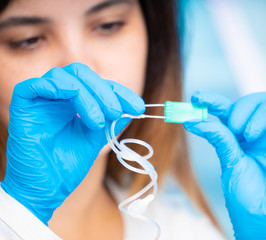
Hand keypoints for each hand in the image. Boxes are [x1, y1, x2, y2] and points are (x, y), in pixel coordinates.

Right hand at [1, 63, 144, 224]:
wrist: (46, 189)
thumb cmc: (67, 166)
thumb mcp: (96, 138)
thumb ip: (111, 120)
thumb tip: (134, 107)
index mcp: (73, 102)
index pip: (97, 84)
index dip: (119, 91)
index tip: (138, 107)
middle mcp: (57, 97)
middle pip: (80, 73)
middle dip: (104, 91)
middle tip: (116, 112)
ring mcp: (40, 101)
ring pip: (62, 76)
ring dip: (85, 94)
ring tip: (97, 121)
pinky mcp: (22, 107)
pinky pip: (32, 86)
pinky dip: (53, 87)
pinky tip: (71, 99)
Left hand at [184, 91, 265, 238]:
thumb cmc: (246, 197)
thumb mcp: (229, 161)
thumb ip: (218, 136)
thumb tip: (193, 119)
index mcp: (242, 137)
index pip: (229, 111)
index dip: (214, 101)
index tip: (197, 97)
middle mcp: (264, 133)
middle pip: (255, 102)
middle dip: (241, 108)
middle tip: (233, 128)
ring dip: (260, 111)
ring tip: (249, 134)